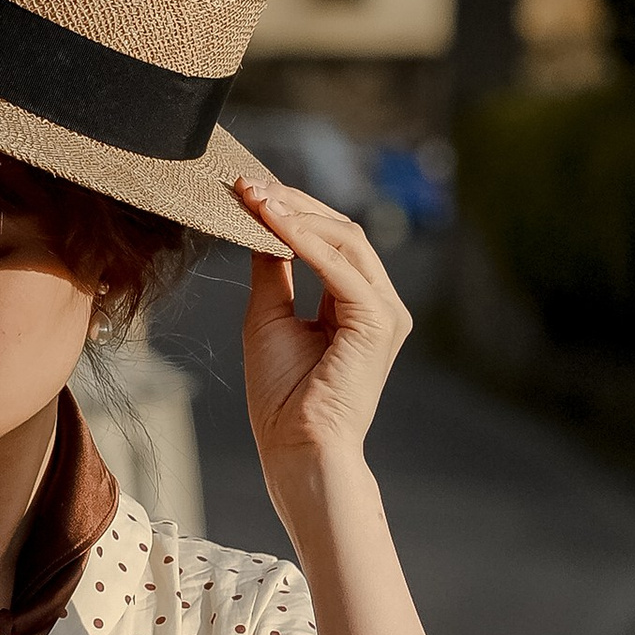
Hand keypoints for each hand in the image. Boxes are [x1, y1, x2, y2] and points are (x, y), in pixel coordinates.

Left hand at [233, 177, 410, 485]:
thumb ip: (273, 272)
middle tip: (249, 186)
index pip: (330, 241)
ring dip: (297, 214)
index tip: (249, 192)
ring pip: (345, 239)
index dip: (291, 212)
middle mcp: (379, 304)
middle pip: (343, 231)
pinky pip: (339, 266)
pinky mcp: (379, 321)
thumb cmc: (283, 398)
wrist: (297, 448)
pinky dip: (303, 240)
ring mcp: (385, 311)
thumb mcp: (269, 318)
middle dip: (294, 204)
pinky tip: (271, 222)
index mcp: (357, 305)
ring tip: (255, 198)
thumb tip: (260, 228)